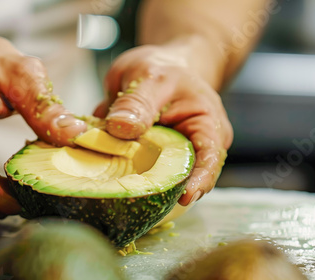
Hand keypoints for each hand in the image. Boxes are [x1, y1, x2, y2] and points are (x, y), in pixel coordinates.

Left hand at [95, 44, 232, 204]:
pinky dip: (120, 174)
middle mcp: (194, 148)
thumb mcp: (149, 76)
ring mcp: (170, 158)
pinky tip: (103, 175)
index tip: (186, 197)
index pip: (211, 158)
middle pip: (183, 177)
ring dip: (135, 183)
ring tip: (115, 188)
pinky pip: (136, 174)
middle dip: (161, 189)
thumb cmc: (162, 68)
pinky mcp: (148, 162)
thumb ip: (137, 101)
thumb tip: (120, 128)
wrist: (157, 69)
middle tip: (135, 198)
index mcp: (206, 126)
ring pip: (156, 180)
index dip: (200, 180)